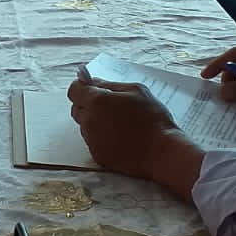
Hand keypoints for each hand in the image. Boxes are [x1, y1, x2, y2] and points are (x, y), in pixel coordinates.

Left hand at [67, 78, 203, 198]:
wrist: (161, 152)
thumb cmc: (152, 118)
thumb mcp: (136, 90)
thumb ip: (109, 84)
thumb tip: (92, 80)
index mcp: (96, 101)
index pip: (74, 90)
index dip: (83, 87)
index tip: (94, 89)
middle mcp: (89, 120)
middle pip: (77, 108)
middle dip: (88, 104)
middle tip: (111, 106)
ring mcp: (91, 140)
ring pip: (84, 125)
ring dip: (95, 121)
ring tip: (119, 124)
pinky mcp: (97, 155)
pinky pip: (93, 141)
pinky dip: (101, 137)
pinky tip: (120, 137)